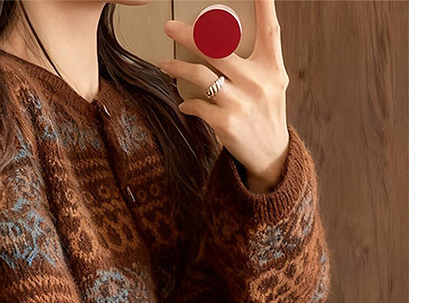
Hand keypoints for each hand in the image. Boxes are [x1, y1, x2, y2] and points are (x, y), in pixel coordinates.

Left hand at [158, 0, 289, 192]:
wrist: (270, 155)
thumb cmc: (266, 114)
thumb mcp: (272, 84)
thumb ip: (255, 62)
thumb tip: (222, 40)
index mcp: (272, 68)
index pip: (270, 30)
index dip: (264, 5)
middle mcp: (258, 81)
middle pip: (218, 47)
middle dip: (189, 34)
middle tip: (170, 27)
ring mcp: (241, 102)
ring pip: (200, 74)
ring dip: (177, 68)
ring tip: (163, 64)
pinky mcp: (226, 122)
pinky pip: (197, 104)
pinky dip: (187, 102)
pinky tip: (184, 102)